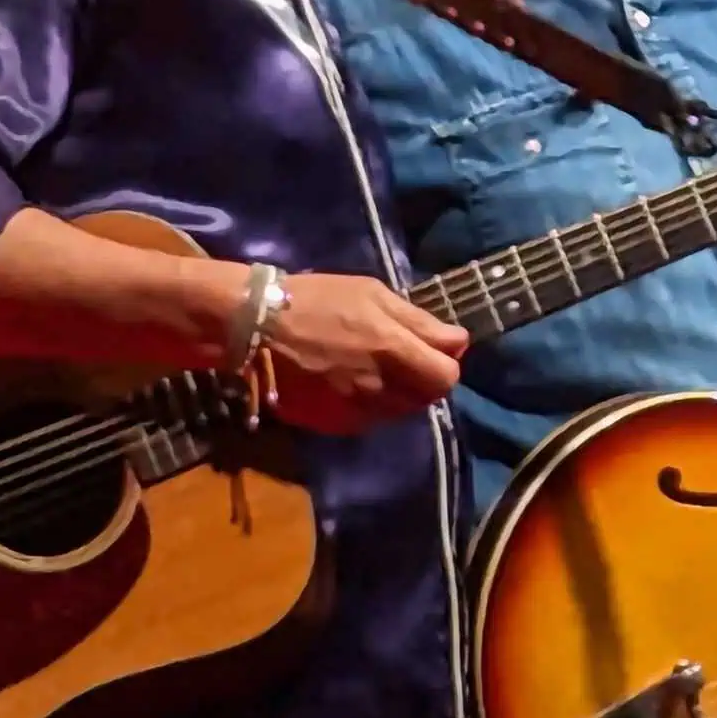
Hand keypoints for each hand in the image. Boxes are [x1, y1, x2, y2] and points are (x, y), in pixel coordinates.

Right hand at [259, 272, 468, 434]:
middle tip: (406, 359)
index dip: (446, 363)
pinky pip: (370, 421)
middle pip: (426, 399)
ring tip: (378, 370)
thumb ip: (420, 323)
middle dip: (425, 380)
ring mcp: (354, 410)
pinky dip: (373, 407)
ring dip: (400, 394)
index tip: (435, 350)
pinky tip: (354, 384)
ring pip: (400, 412)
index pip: (446, 377)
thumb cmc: (320, 300)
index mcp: (392, 349)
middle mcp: (378, 387)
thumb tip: (459, 342)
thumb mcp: (374, 294)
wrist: (257, 326)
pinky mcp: (333, 424)